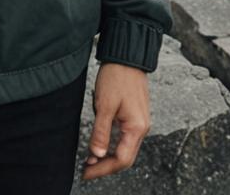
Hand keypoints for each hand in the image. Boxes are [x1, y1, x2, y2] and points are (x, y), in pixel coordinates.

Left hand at [81, 62, 150, 180]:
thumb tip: (96, 155)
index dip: (103, 169)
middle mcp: (142, 128)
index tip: (86, 172)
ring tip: (90, 160)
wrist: (126, 56)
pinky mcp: (135, 116)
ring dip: (109, 157)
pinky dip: (113, 145)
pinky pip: (125, 138)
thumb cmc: (117, 77)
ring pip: (125, 149)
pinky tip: (101, 145)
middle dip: (106, 166)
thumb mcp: (104, 104)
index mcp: (137, 128)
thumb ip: (101, 131)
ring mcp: (140, 122)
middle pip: (125, 158)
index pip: (121, 159)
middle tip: (87, 170)